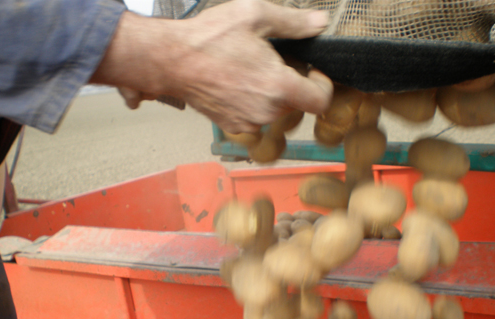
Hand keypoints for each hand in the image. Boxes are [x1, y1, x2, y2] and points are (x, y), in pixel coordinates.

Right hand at [91, 0, 332, 131]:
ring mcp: (248, 122)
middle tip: (273, 62)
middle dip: (292, 84)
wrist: (171, 61)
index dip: (323, 84)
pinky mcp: (233, 126)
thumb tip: (319, 23)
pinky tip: (238, 83)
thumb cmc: (209, 38)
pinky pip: (255, 118)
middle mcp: (266, 111)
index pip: (320, 100)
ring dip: (272, 94)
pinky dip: (253, 103)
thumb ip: (294, 22)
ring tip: (251, 71)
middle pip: (297, 104)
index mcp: (278, 86)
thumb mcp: (255, 16)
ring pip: (275, 111)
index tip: (312, 71)